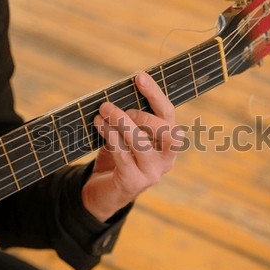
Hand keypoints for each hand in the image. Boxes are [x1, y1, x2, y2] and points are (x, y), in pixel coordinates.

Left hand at [81, 71, 182, 221]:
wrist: (105, 192)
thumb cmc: (119, 157)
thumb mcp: (127, 136)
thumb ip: (130, 119)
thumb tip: (117, 93)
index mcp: (169, 143)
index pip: (168, 115)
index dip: (155, 94)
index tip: (139, 76)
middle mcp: (167, 159)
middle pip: (163, 129)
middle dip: (138, 113)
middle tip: (111, 106)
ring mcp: (152, 173)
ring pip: (140, 142)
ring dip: (119, 123)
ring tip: (102, 112)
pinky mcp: (134, 183)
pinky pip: (123, 155)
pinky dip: (111, 137)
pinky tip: (100, 126)